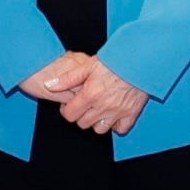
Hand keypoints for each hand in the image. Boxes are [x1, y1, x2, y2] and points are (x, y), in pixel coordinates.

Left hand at [19, 50, 146, 137]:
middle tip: (85, 105)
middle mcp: (103, 106)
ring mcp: (118, 112)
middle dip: (81, 115)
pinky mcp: (131, 113)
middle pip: (83, 124)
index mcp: (90, 94)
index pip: (70, 115)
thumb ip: (67, 78)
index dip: (67, 110)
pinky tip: (113, 114)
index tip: (71, 104)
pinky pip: (120, 129)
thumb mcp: (88, 66)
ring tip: (98, 110)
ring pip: (99, 130)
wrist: (140, 59)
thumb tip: (49, 85)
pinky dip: (115, 125)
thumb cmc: (115, 60)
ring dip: (96, 122)